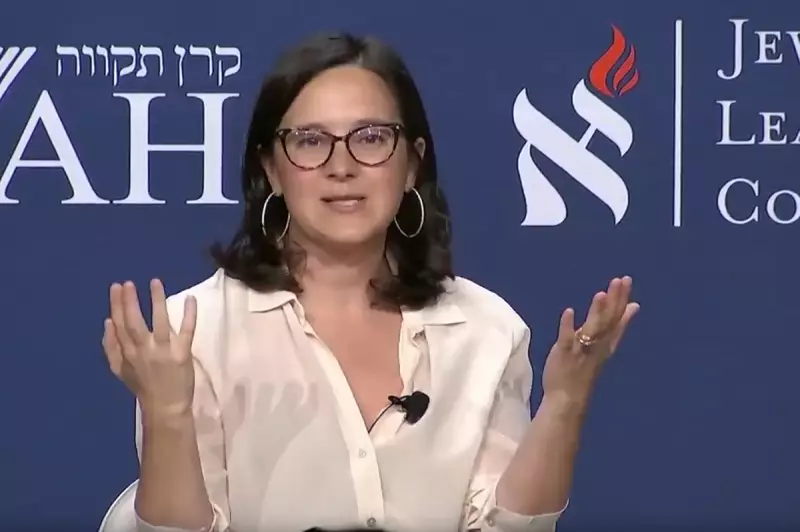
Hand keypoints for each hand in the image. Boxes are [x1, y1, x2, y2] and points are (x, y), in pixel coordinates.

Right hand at [102, 279, 197, 416]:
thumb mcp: (119, 369)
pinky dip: (189, 314)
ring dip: (157, 301)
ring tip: (155, 282)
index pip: (119, 324)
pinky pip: (187, 331)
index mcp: (127, 353)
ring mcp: (164, 351)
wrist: (165, 407)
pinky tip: (190, 298)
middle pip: (134, 322)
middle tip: (129, 283)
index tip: (117, 287)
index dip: (117, 304)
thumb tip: (107, 321)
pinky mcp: (183, 354)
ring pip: (159, 322)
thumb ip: (110, 346)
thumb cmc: (143, 386)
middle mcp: (143, 350)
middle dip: (130, 301)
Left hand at [542, 276, 638, 405]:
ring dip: (597, 312)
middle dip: (615, 299)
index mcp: (606, 344)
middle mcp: (597, 346)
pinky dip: (567, 325)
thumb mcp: (603, 347)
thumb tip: (632, 307)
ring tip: (601, 294)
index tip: (627, 281)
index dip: (622, 300)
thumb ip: (616, 326)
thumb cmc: (583, 371)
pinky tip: (568, 311)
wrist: (568, 400)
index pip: (617, 319)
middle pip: (608, 320)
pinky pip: (567, 339)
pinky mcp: (565, 354)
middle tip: (620, 279)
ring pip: (592, 329)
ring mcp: (581, 350)